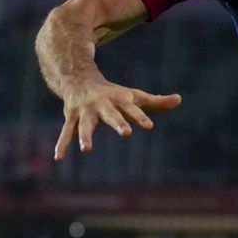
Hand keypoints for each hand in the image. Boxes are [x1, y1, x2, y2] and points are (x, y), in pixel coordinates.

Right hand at [54, 78, 181, 160]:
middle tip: (126, 133)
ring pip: (86, 125)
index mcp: (120, 100)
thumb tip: (179, 100)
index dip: (141, 117)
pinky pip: (66, 132)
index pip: (133, 109)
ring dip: (85, 136)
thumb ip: (156, 101)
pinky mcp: (71, 117)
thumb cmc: (113, 93)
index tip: (149, 126)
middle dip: (118, 123)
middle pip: (112, 115)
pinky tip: (58, 158)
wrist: (80, 79)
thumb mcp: (134, 96)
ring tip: (86, 150)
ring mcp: (86, 111)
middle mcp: (103, 105)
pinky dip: (62, 144)